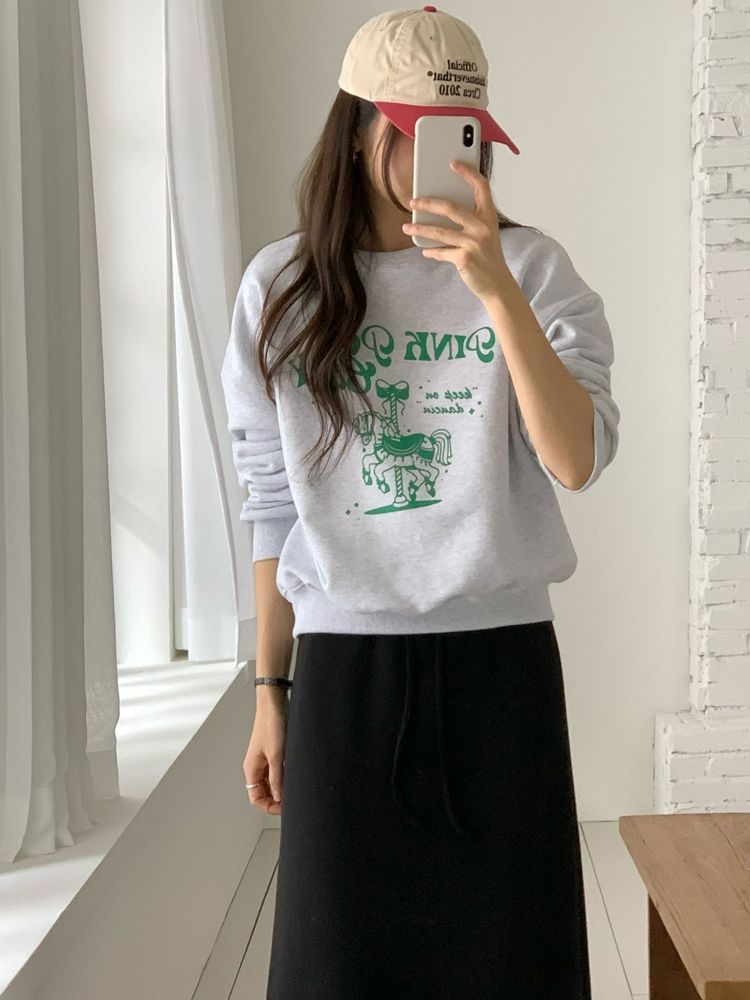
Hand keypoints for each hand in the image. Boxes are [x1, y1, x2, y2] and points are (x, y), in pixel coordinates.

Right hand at [244, 694, 287, 814]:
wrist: (275, 702)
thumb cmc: (271, 724)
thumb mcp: (276, 755)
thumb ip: (277, 778)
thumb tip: (278, 798)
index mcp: (252, 769)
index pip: (256, 798)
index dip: (269, 806)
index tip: (285, 807)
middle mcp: (257, 766)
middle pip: (264, 792)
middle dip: (277, 798)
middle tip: (292, 800)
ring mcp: (266, 759)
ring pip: (273, 782)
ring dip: (282, 787)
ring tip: (295, 787)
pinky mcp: (275, 751)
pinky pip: (278, 770)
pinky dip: (286, 776)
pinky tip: (295, 774)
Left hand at [402, 160, 513, 302]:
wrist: (497, 284)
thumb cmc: (488, 256)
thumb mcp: (485, 234)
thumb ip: (470, 221)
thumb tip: (439, 210)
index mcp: (489, 216)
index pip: (481, 187)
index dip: (468, 173)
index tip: (453, 163)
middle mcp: (482, 227)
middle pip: (450, 208)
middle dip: (427, 204)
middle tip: (412, 202)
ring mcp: (473, 243)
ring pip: (439, 232)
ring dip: (419, 229)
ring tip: (407, 228)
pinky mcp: (464, 258)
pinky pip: (441, 252)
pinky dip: (431, 252)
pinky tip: (424, 250)